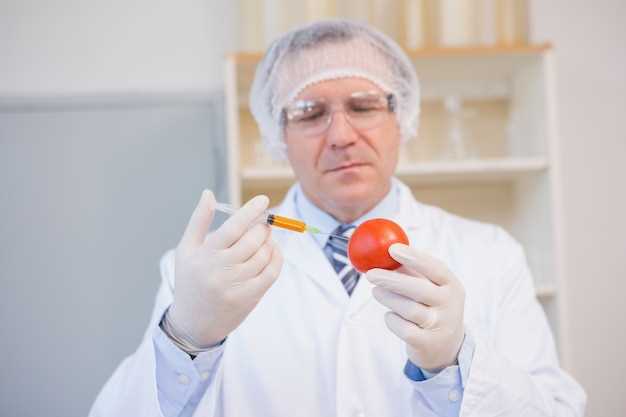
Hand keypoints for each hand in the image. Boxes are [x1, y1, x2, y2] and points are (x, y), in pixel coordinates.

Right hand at [168, 190, 282, 346]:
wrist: (193, 323)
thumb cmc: (190, 280)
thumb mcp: (186, 250)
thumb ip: (199, 220)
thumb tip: (208, 193)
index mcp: (205, 254)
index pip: (233, 227)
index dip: (251, 211)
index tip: (263, 200)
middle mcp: (221, 270)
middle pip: (252, 240)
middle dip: (262, 227)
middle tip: (264, 223)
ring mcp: (237, 286)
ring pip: (263, 255)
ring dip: (269, 242)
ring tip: (265, 237)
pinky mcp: (249, 298)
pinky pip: (271, 273)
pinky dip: (276, 258)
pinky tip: (273, 251)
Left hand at [365, 243, 464, 371]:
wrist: (446, 347)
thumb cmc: (431, 308)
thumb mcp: (430, 289)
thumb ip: (411, 272)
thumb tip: (383, 252)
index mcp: (452, 286)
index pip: (435, 268)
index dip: (414, 257)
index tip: (392, 249)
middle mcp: (450, 306)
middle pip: (418, 289)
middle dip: (391, 280)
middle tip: (370, 274)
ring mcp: (440, 326)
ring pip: (408, 309)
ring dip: (387, 298)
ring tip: (376, 291)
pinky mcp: (427, 343)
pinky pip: (402, 328)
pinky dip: (391, 319)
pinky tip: (391, 315)